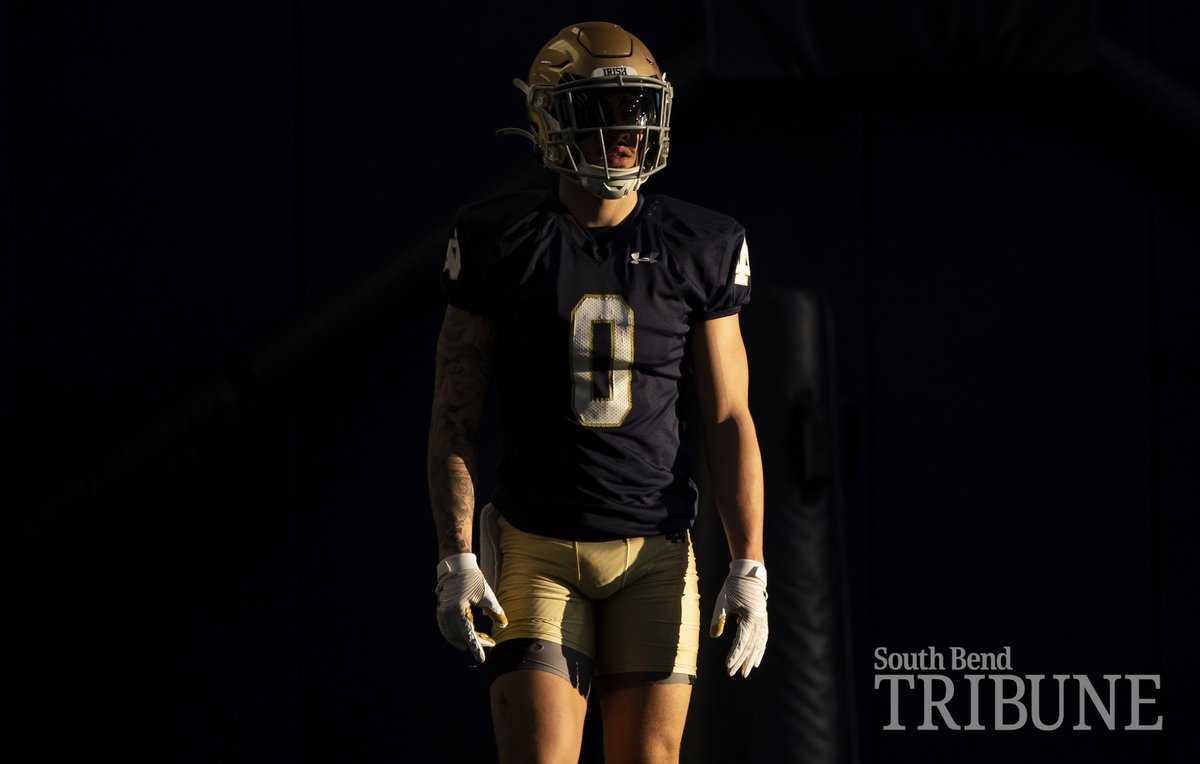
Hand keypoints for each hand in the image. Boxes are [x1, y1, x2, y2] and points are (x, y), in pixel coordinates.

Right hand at [435, 553, 507, 662]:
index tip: (481, 659)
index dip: (476, 648)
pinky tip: (459, 635)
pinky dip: (452, 633)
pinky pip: (445, 627)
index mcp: (459, 611)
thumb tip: (503, 624)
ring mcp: (441, 612)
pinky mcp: (440, 609)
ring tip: (472, 643)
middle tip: (486, 644)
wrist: (457, 566)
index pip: (469, 635)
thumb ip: (495, 611)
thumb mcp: (487, 596)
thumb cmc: (473, 579)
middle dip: (472, 642)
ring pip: (450, 633)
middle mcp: (447, 614)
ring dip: (461, 639)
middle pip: (459, 636)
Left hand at [708, 559, 768, 676]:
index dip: (735, 656)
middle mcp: (759, 622)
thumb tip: (714, 636)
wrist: (748, 573)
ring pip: (758, 644)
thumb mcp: (723, 601)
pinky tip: (757, 659)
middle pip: (751, 646)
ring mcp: (763, 621)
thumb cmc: (733, 586)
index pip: (741, 642)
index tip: (728, 667)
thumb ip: (719, 619)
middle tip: (734, 674)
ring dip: (752, 659)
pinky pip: (763, 638)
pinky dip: (760, 650)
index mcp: (750, 618)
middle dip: (742, 661)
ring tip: (746, 671)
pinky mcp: (763, 619)